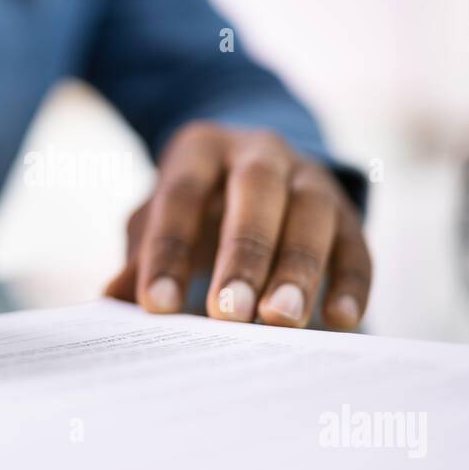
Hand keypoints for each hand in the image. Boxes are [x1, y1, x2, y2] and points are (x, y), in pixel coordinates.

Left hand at [105, 122, 370, 328]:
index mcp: (203, 149)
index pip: (182, 194)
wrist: (256, 170)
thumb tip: (110, 300)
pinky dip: (352, 282)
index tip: (157, 306)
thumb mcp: (160, 217)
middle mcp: (261, 153)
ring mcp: (310, 179)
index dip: (168, 250)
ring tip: (280, 321)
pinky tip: (340, 320)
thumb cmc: (197, 206)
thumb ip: (140, 254)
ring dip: (298, 268)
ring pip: (312, 214)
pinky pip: (357, 244)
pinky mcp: (348, 213)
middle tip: (228, 313)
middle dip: (243, 254)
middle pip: (256, 193)